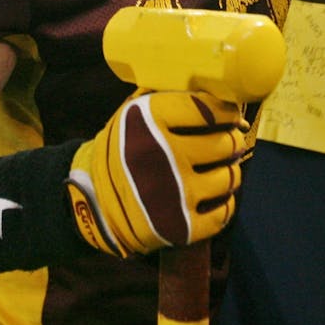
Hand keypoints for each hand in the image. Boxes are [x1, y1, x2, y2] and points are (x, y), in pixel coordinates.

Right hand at [67, 90, 245, 256]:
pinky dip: (222, 203)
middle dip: (229, 141)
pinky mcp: (181, 228)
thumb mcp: (133, 112)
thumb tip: (226, 98)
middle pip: (226, 143)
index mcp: (148, 119)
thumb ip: (170, 96)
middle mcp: (162, 155)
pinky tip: (210, 196)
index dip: (226, 111)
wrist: (93, 201)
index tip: (228, 115)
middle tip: (224, 142)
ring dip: (228, 172)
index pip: (209, 108)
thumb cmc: (122, 149)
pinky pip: (225, 211)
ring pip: (230, 177)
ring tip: (217, 169)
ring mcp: (174, 195)